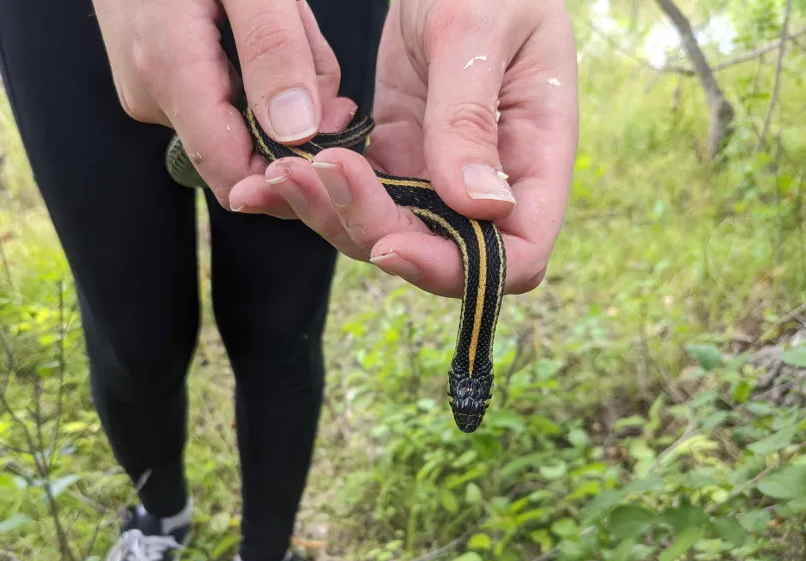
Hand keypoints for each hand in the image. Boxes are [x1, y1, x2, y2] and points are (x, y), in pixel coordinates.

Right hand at [90, 0, 358, 206]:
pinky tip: (262, 24)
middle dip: (296, 115)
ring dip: (282, 85)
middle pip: (247, 149)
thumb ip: (274, 50)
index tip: (338, 124)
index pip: (233, 175)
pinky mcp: (157, 79)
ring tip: (286, 19)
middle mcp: (154, 97)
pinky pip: (224, 98)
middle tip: (318, 55)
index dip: (291, 169)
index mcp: (171, 74)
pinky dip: (259, 72)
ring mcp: (152, 90)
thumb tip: (296, 133)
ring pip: (242, 122)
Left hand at [230, 0, 578, 297]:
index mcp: (537, 158)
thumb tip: (481, 207)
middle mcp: (491, 182)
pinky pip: (362, 195)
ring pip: (391, 232)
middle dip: (370, 231)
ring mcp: (443, 175)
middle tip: (311, 177)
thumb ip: (473, 116)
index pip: (517, 257)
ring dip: (332, 214)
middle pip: (440, 255)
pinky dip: (321, 192)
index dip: (458, 270)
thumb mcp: (479, 29)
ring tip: (282, 170)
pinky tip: (283, 168)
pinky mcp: (401, 157)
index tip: (391, 243)